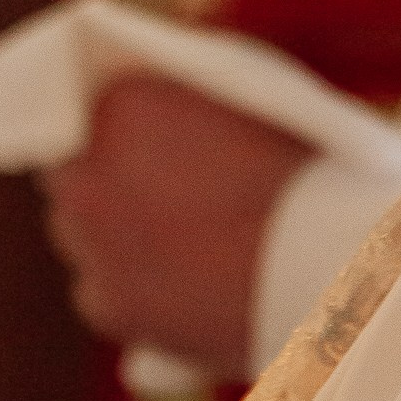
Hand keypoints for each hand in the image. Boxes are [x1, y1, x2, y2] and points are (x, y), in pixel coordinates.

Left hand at [39, 72, 312, 375]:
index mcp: (121, 103)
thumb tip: (157, 97)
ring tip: (173, 240)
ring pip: (78, 233)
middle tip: (153, 187)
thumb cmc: (309, 169)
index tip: (134, 133)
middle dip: (101, 175)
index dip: (109, 121)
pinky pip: (99, 290)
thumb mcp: (250, 95)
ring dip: (109, 232)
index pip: (79, 101)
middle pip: (68, 169)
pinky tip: (177, 285)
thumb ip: (186, 92)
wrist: (333, 270)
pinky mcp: (105, 307)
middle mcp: (85, 171)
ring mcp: (90, 245)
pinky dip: (128, 288)